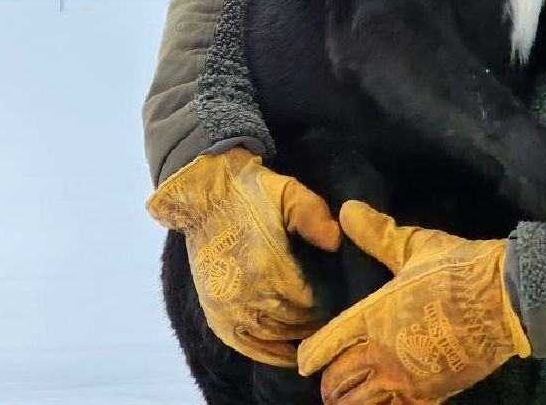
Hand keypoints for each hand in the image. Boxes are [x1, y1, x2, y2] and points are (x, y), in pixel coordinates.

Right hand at [146, 147, 340, 365]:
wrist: (205, 198)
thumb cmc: (251, 193)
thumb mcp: (288, 192)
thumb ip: (314, 216)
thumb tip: (336, 243)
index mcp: (268, 267)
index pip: (311, 302)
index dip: (329, 301)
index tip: (341, 294)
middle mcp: (247, 294)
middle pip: (296, 321)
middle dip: (316, 318)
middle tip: (333, 311)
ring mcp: (229, 308)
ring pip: (276, 336)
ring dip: (298, 334)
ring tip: (315, 326)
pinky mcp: (217, 315)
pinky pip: (249, 346)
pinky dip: (272, 353)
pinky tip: (290, 353)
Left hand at [298, 201, 529, 403]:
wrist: (506, 301)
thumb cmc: (458, 270)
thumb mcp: (414, 246)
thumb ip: (377, 234)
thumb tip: (347, 210)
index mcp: (373, 317)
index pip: (326, 345)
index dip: (309, 356)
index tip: (304, 359)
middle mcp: (383, 354)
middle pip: (337, 383)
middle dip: (329, 382)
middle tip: (330, 378)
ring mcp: (408, 380)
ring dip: (352, 401)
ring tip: (352, 395)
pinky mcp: (432, 395)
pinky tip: (388, 401)